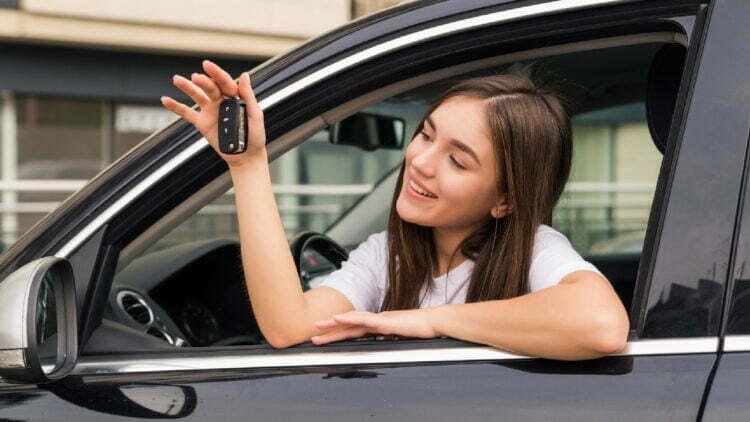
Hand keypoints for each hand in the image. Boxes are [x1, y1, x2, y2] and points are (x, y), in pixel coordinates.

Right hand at [160, 60, 266, 167]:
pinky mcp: (202, 123)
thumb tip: (244, 75)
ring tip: (177, 79)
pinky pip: (187, 113)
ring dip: (186, 87)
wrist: (246, 156)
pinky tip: (166, 100)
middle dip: (202, 81)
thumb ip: (248, 96)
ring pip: (197, 95)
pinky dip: (176, 107)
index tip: (207, 65)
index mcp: (235, 97)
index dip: (217, 73)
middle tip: (195, 77)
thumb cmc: (255, 136)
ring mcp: (211, 111)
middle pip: (210, 87)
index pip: (225, 82)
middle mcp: (221, 101)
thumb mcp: (255, 115)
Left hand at [311, 309, 439, 344]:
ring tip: (318, 326)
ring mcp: (380, 320)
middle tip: (312, 334)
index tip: (324, 337)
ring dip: (334, 324)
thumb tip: (381, 344)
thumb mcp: (400, 338)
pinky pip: (365, 320)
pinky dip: (350, 319)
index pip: (354, 329)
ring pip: (352, 321)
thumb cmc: (421, 330)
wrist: (435, 323)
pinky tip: (339, 319)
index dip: (339, 333)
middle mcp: (376, 320)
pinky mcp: (386, 322)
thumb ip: (389, 339)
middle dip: (329, 330)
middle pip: (348, 325)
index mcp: (379, 325)